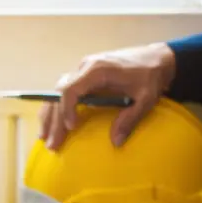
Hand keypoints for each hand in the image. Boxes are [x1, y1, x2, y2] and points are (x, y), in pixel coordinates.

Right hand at [39, 42, 176, 149]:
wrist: (156, 58)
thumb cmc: (151, 75)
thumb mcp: (146, 99)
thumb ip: (130, 119)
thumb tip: (115, 142)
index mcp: (98, 69)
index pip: (70, 89)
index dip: (67, 109)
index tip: (72, 128)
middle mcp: (85, 67)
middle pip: (59, 94)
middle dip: (53, 120)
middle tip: (51, 144)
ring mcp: (82, 70)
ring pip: (57, 92)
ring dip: (50, 116)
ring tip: (44, 138)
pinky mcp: (84, 76)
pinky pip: (64, 92)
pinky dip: (56, 108)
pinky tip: (52, 125)